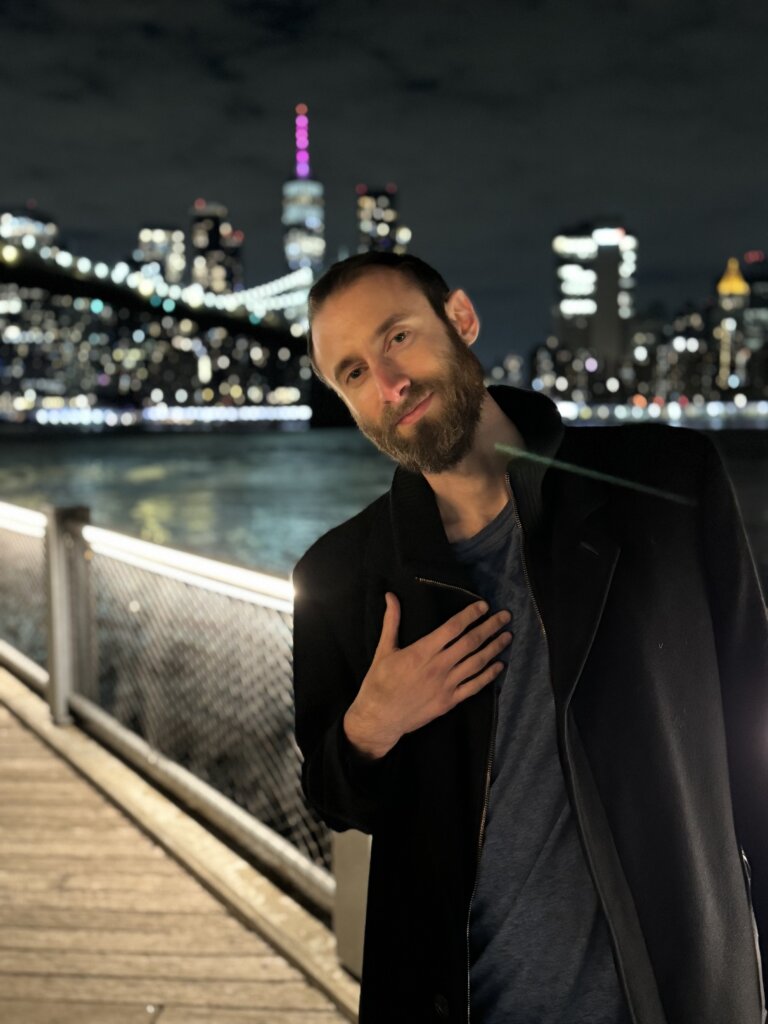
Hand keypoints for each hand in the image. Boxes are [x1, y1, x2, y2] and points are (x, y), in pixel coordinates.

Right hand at [344, 593, 511, 759]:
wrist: (380, 718)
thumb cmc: (379, 682)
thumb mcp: (383, 650)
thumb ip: (391, 622)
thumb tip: (390, 596)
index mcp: (422, 651)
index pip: (452, 628)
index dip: (470, 615)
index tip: (484, 606)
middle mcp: (438, 666)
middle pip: (470, 643)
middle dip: (490, 627)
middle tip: (505, 616)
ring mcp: (446, 685)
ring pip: (477, 663)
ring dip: (494, 648)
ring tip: (508, 636)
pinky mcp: (449, 701)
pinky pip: (474, 686)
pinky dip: (489, 675)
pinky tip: (499, 665)